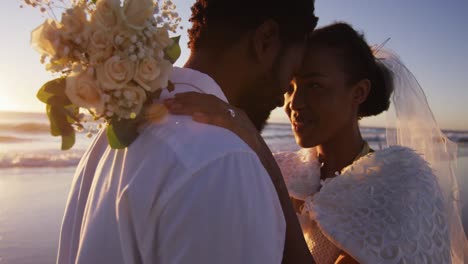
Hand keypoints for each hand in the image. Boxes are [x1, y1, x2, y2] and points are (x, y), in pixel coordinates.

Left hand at [165, 92, 314, 262]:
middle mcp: (238, 116)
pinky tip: (195, 118)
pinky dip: (210, 119)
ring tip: (173, 107)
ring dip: (191, 106)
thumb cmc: (245, 163)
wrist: (267, 174)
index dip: (190, 99)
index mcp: (234, 116)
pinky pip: (226, 123)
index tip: (171, 100)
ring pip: (214, 109)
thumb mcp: (228, 145)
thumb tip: (192, 135)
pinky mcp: (245, 135)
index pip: (209, 101)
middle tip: (165, 102)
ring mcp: (242, 124)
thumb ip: (216, 137)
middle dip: (185, 100)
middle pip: (208, 102)